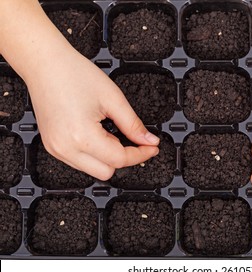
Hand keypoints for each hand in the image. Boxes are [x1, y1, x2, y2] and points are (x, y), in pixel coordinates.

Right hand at [27, 47, 159, 180]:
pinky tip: (97, 134)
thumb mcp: (113, 98)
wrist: (44, 63)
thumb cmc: (73, 74)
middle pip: (106, 172)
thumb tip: (149, 141)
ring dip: (108, 157)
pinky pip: (79, 161)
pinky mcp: (52, 146)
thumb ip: (133, 125)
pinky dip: (94, 154)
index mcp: (81, 137)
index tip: (152, 147)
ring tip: (110, 131)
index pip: (119, 159)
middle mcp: (65, 148)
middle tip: (132, 139)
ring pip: (92, 170)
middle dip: (123, 158)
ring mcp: (56, 149)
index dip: (141, 154)